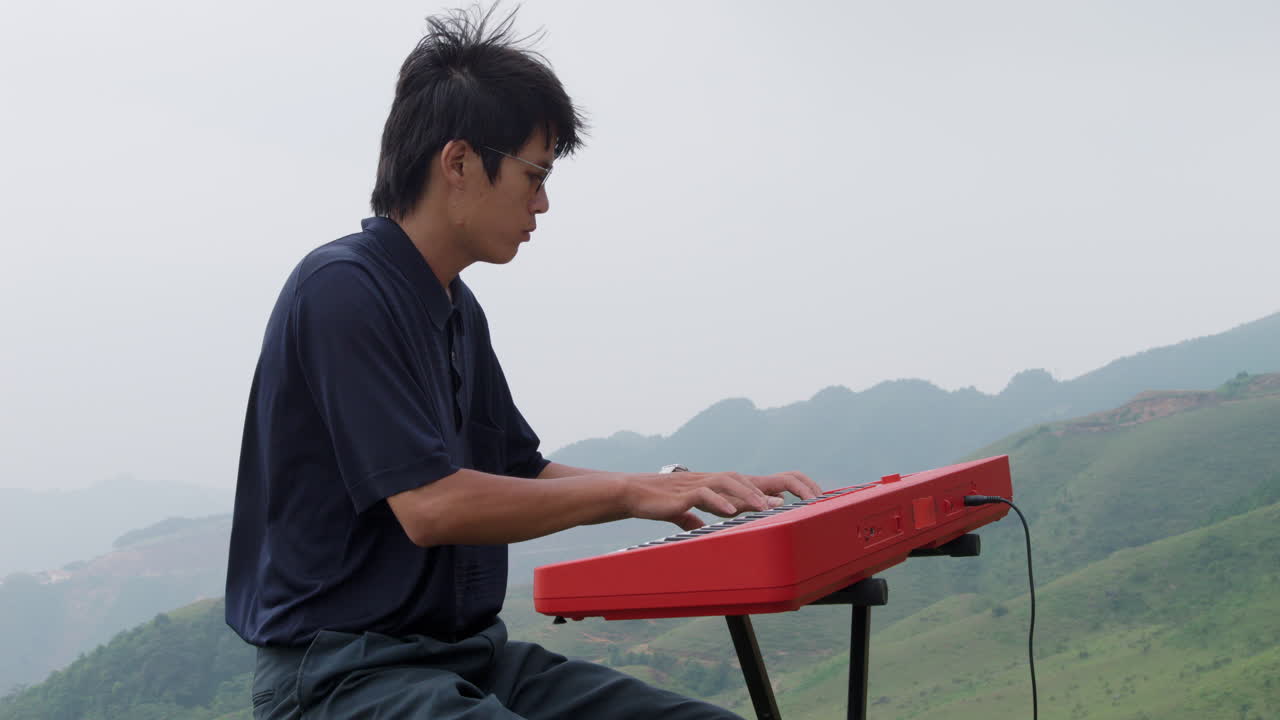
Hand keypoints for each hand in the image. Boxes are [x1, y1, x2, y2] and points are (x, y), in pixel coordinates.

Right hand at [620, 470, 821, 531]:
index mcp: (722, 487)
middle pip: (753, 478)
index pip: (760, 482)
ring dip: (751, 494)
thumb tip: (703, 528)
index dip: (786, 487)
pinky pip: (705, 495)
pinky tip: (732, 512)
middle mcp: (716, 482)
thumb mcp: (690, 512)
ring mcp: (701, 484)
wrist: (633, 493)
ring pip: (731, 482)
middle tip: (805, 498)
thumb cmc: (662, 502)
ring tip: (768, 507)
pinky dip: (719, 502)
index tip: (809, 499)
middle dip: (781, 487)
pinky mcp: (684, 493)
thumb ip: (700, 517)